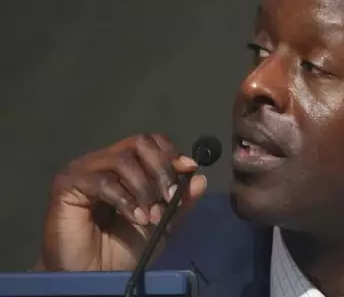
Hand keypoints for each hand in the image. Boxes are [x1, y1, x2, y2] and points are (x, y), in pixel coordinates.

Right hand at [36, 134, 206, 270]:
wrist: (96, 276)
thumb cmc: (125, 249)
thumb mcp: (164, 224)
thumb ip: (182, 201)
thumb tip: (201, 178)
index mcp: (127, 166)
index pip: (151, 142)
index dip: (171, 152)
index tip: (189, 168)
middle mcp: (105, 161)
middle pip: (140, 143)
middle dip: (162, 168)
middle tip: (170, 197)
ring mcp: (84, 170)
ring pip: (124, 159)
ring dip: (145, 187)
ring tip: (150, 215)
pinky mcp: (68, 184)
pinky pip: (103, 181)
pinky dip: (126, 199)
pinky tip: (135, 217)